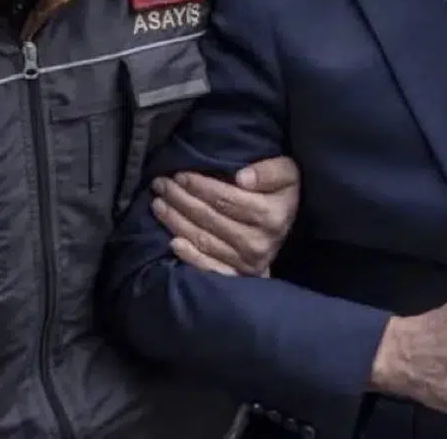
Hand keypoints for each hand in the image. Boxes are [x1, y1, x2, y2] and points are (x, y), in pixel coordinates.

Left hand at [151, 157, 299, 276]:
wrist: (287, 226)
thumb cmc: (280, 194)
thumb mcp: (287, 174)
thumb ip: (270, 171)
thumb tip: (242, 178)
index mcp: (272, 216)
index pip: (227, 200)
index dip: (200, 186)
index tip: (180, 174)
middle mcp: (259, 242)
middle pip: (210, 219)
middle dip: (181, 199)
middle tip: (161, 185)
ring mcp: (248, 262)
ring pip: (204, 240)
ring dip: (176, 221)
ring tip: (158, 204)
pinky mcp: (238, 276)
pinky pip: (208, 267)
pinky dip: (189, 255)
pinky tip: (172, 242)